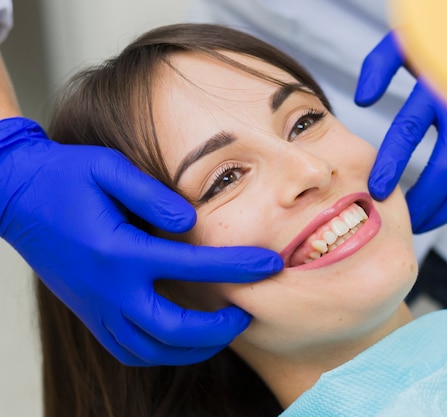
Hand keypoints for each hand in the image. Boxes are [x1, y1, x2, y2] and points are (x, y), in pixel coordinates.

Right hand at [0, 118, 282, 365]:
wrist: (14, 195)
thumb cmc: (63, 177)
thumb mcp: (106, 168)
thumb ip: (151, 194)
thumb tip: (190, 223)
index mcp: (118, 251)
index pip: (192, 266)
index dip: (236, 268)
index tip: (269, 265)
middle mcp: (107, 289)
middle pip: (172, 329)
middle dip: (217, 329)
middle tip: (246, 314)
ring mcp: (95, 307)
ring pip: (149, 350)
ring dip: (192, 349)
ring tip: (221, 332)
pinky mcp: (88, 313)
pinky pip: (127, 350)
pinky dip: (160, 352)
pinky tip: (181, 339)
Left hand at [355, 32, 446, 232]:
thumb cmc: (435, 43)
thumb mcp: (401, 42)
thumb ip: (378, 66)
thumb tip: (364, 100)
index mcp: (438, 85)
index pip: (411, 129)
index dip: (393, 163)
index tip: (376, 190)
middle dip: (424, 199)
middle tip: (401, 219)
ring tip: (420, 221)